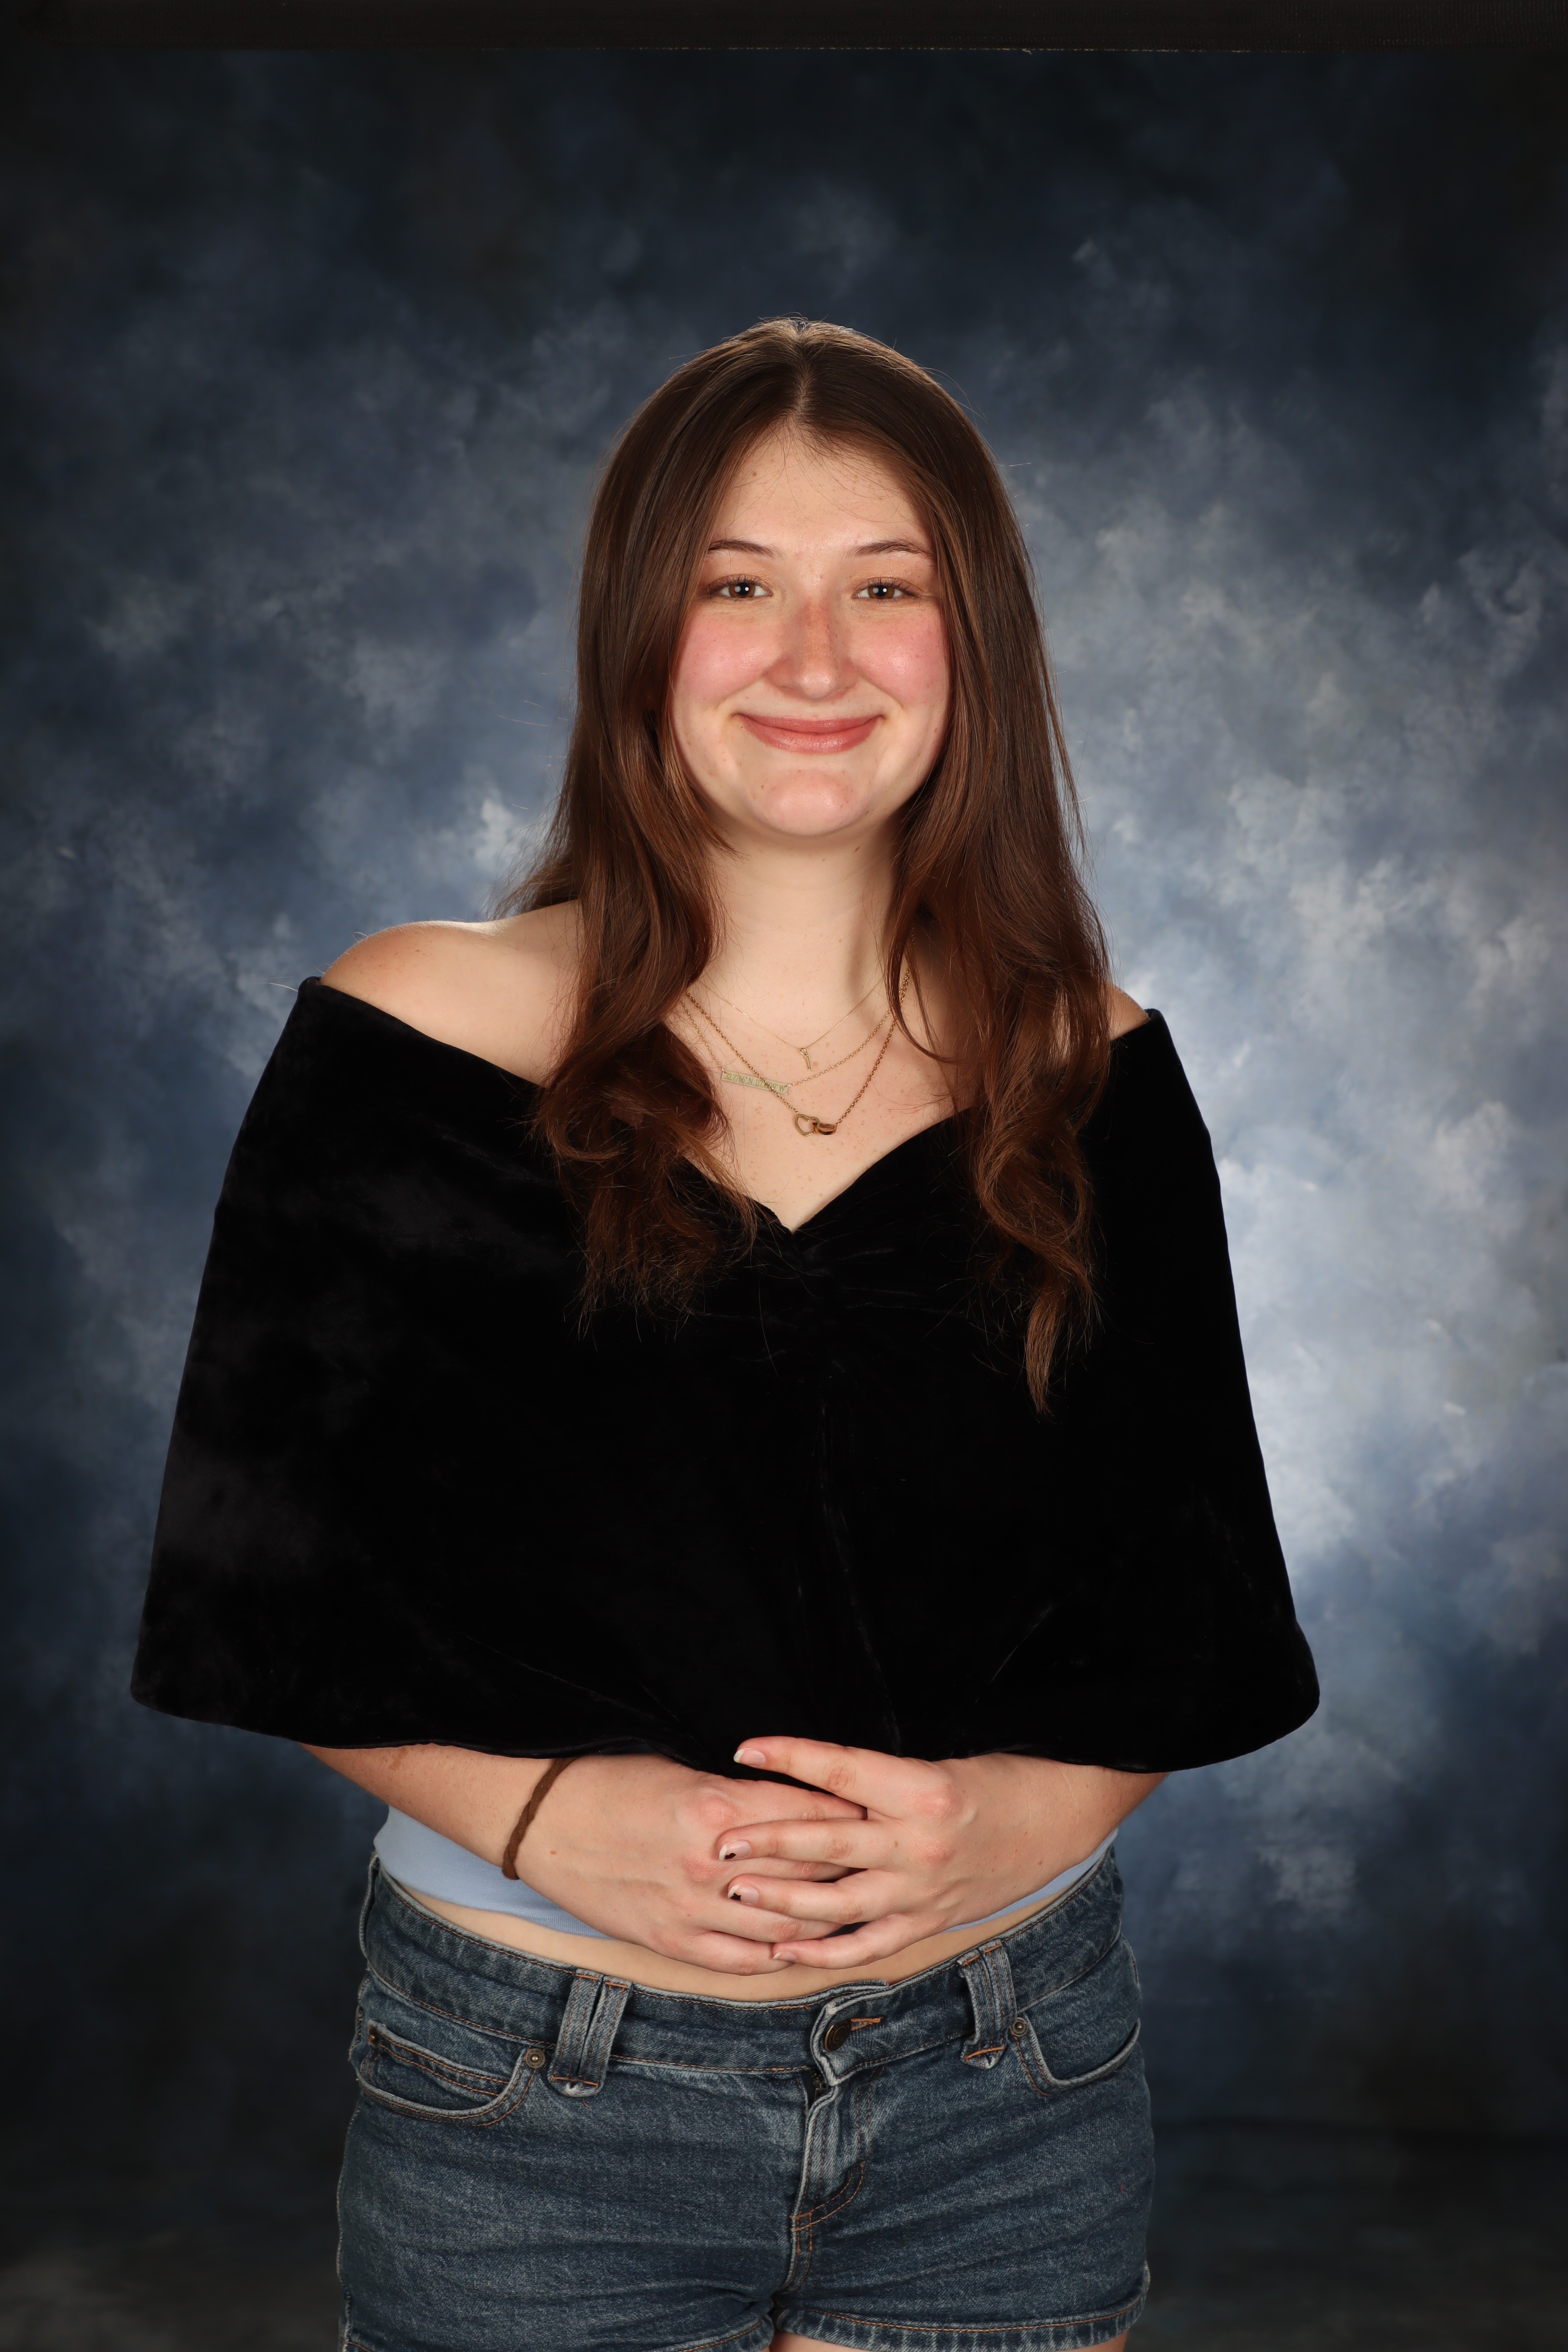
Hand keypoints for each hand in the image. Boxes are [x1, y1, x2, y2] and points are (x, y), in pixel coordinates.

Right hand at [513, 1753, 868, 1975]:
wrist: (542, 1821)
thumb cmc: (611, 1783)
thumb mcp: (682, 1772)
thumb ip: (739, 1795)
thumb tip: (791, 1806)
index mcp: (719, 1808)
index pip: (809, 1818)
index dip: (849, 1820)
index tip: (877, 1818)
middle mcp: (713, 1864)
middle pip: (806, 1875)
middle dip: (848, 1872)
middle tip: (881, 1870)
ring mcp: (691, 1909)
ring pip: (782, 1926)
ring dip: (822, 1921)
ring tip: (853, 1914)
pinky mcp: (671, 1940)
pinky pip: (739, 1960)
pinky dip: (774, 1956)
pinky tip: (796, 1949)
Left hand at [716, 1738, 1162, 1970]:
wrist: (1055, 1818)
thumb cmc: (993, 1779)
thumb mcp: (936, 1762)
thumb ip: (876, 1779)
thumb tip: (808, 1777)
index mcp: (920, 1788)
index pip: (840, 1769)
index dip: (789, 1757)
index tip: (744, 1749)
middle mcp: (918, 1842)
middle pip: (829, 1841)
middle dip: (769, 1842)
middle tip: (720, 1844)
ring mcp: (922, 1890)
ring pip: (839, 1901)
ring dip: (783, 1900)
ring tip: (736, 1893)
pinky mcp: (928, 1921)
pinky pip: (867, 1944)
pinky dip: (823, 1951)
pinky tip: (782, 1948)